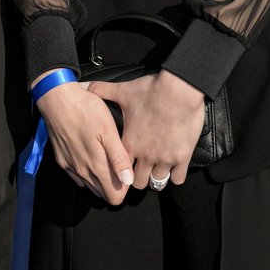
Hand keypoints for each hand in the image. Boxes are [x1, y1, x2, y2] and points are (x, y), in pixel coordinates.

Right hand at [35, 81, 134, 204]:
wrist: (57, 98)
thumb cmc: (85, 110)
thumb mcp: (108, 129)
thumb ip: (118, 157)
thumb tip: (128, 181)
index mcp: (96, 166)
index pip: (114, 197)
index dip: (123, 188)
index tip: (126, 171)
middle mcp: (82, 172)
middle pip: (102, 194)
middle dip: (112, 185)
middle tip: (117, 162)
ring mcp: (70, 167)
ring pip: (89, 186)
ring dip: (99, 179)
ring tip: (104, 157)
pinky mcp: (61, 160)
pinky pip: (77, 177)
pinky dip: (85, 173)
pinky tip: (89, 156)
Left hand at [86, 70, 205, 189]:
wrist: (179, 90)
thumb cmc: (151, 91)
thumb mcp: (123, 90)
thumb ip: (102, 91)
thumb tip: (87, 87)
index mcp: (129, 143)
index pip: (119, 170)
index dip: (121, 170)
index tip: (124, 167)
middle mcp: (145, 156)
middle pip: (138, 182)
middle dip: (138, 178)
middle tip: (140, 170)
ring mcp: (164, 159)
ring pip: (157, 183)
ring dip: (156, 178)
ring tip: (156, 170)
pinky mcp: (182, 158)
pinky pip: (177, 179)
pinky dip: (175, 175)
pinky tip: (173, 167)